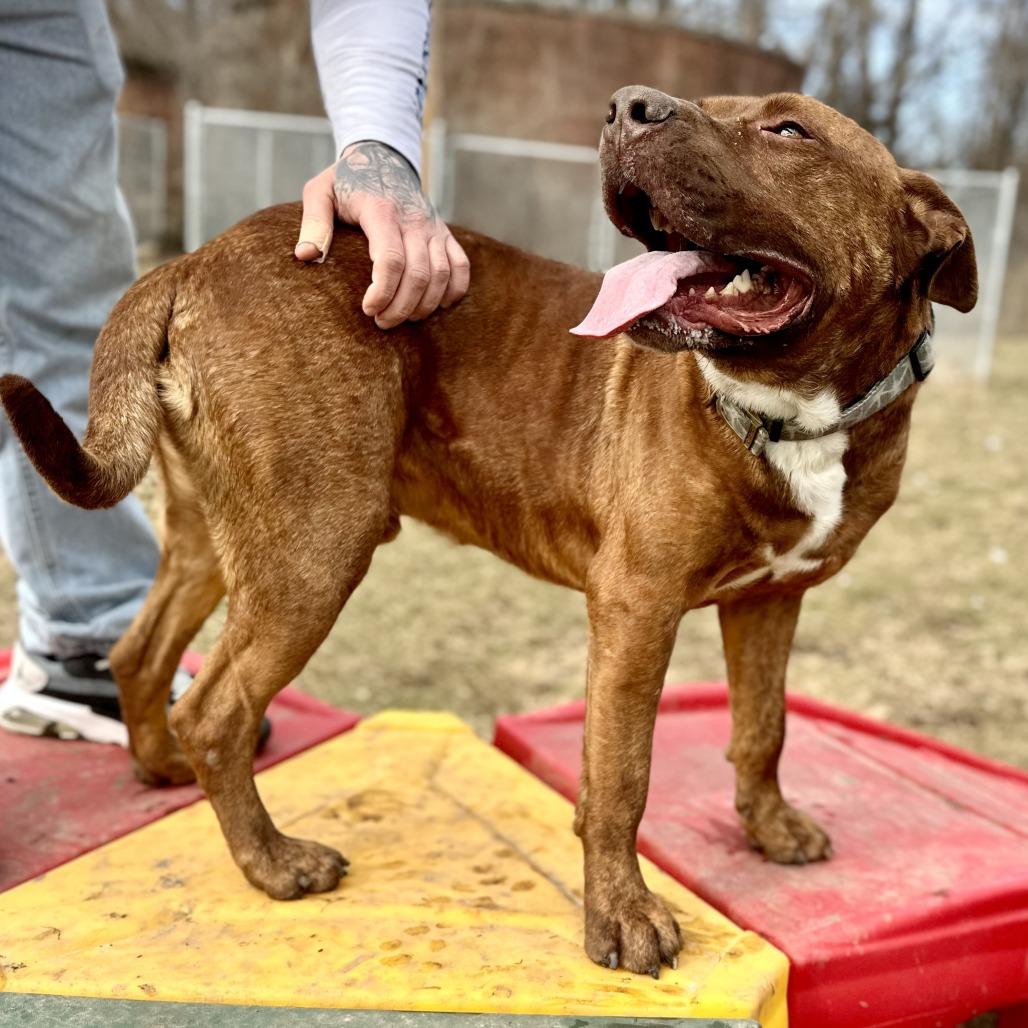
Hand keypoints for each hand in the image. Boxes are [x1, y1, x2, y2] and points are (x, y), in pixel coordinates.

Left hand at [295, 141, 469, 328]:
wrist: (383, 156)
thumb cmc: (346, 181)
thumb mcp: (320, 191)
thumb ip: (313, 223)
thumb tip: (306, 256)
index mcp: (382, 210)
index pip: (391, 259)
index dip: (383, 292)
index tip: (368, 309)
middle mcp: (414, 219)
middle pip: (418, 275)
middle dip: (401, 307)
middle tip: (381, 323)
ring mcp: (433, 227)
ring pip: (441, 276)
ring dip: (424, 305)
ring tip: (403, 318)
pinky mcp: (445, 233)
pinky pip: (461, 267)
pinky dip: (454, 292)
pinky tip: (436, 306)